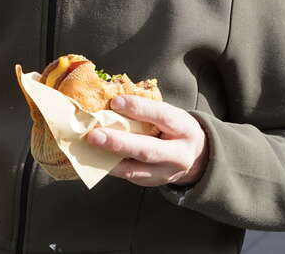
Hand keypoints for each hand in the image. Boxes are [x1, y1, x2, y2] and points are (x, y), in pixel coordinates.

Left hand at [86, 95, 208, 187]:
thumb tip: (111, 101)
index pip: (162, 116)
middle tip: (94, 135)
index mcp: (184, 128)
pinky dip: (109, 166)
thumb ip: (146, 109)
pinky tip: (94, 156)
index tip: (115, 102)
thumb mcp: (168, 113)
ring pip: (134, 170)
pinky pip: (128, 175)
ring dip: (108, 159)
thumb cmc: (174, 128)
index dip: (138, 109)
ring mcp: (165, 173)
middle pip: (147, 150)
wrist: (196, 156)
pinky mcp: (152, 183)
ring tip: (88, 148)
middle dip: (118, 143)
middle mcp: (178, 154)